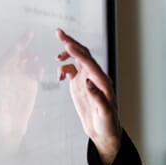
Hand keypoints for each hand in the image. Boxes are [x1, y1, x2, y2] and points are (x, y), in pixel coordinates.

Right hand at [55, 28, 121, 164]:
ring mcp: (86, 79)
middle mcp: (95, 77)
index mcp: (102, 81)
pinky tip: (59, 77)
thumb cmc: (108, 123)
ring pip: (77, 60)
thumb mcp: (105, 112)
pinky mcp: (79, 85)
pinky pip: (70, 70)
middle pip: (83, 54)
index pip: (89, 62)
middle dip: (71, 43)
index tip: (67, 45)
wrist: (104, 132)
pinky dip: (63, 69)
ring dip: (66, 54)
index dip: (78, 53)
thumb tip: (88, 82)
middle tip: (58, 32)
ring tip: (57, 57)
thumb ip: (98, 97)